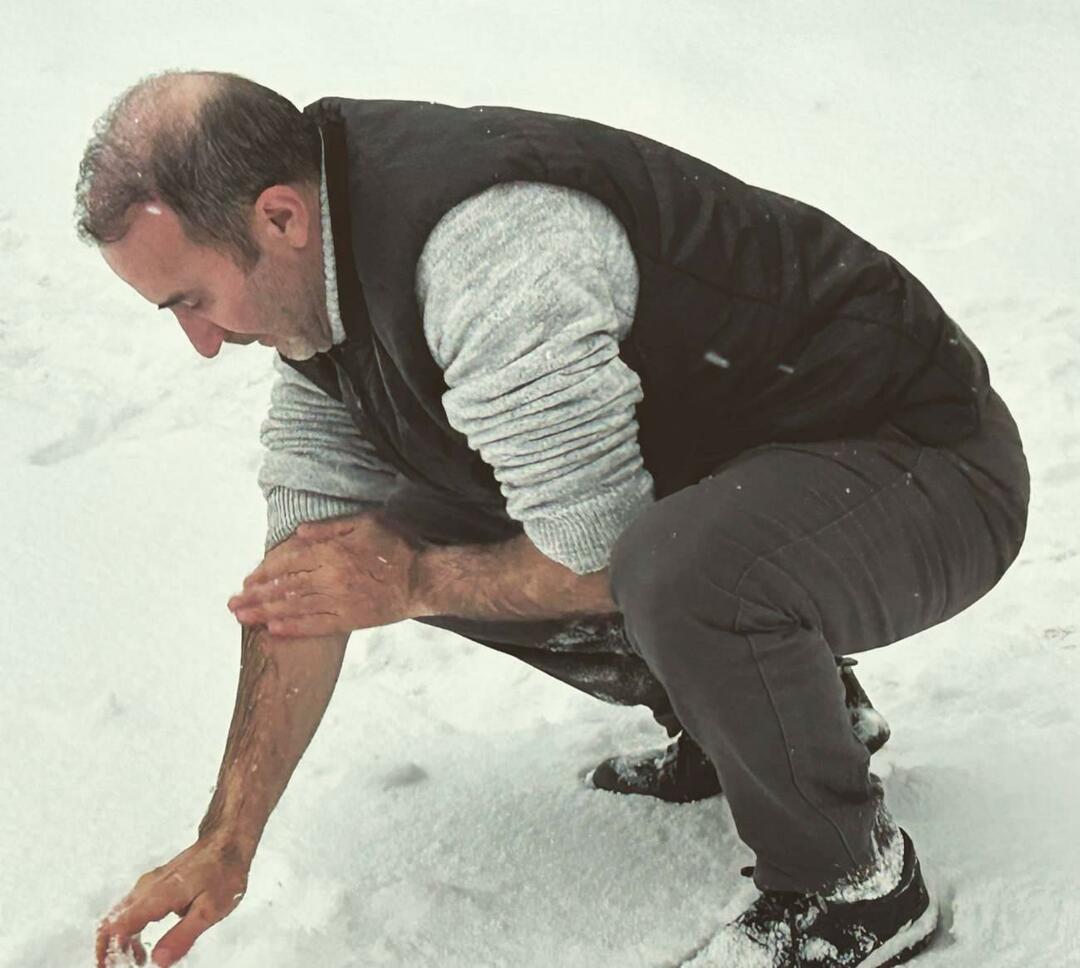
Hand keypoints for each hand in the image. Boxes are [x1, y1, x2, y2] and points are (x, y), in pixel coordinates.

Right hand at [96, 837, 250, 967]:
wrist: (228, 841)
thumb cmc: (223, 870)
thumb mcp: (208, 911)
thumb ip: (182, 937)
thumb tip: (158, 962)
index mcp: (156, 897)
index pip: (116, 927)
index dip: (108, 951)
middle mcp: (146, 889)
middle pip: (112, 922)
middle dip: (109, 949)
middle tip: (116, 967)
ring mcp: (149, 884)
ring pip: (120, 916)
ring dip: (121, 941)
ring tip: (136, 960)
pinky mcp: (155, 884)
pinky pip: (131, 909)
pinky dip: (129, 930)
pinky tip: (142, 942)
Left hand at [228, 514, 423, 636]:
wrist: (425, 578)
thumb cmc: (399, 545)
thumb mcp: (366, 522)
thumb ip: (330, 528)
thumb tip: (298, 534)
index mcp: (331, 552)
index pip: (286, 563)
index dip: (263, 572)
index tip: (247, 581)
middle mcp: (330, 578)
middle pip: (283, 588)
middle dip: (254, 597)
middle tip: (232, 605)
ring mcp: (339, 601)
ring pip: (293, 608)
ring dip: (265, 614)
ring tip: (243, 618)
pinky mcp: (350, 619)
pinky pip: (315, 626)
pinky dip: (293, 628)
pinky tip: (274, 630)